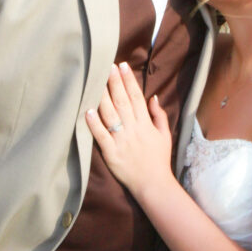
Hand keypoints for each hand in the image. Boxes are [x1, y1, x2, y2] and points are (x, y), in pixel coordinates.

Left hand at [86, 62, 173, 200]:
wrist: (153, 184)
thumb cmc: (159, 160)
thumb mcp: (164, 135)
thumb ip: (159, 115)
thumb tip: (153, 97)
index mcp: (146, 124)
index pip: (136, 97)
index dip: (129, 80)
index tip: (122, 66)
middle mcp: (134, 129)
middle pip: (122, 101)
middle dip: (114, 82)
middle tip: (107, 66)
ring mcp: (122, 141)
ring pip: (110, 115)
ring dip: (103, 97)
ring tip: (96, 81)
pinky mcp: (112, 153)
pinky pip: (101, 136)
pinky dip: (94, 124)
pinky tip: (87, 111)